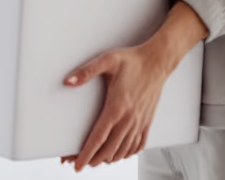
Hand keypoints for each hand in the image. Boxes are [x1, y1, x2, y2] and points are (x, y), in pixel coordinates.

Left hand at [61, 1, 206, 171]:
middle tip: (80, 163)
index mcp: (116, 107)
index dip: (86, 153)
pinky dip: (127, 154)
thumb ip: (86, 71)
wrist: (157, 61)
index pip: (98, 138)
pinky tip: (120, 154)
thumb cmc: (132, 60)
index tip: (77, 164)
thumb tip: (68, 81)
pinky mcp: (147, 121)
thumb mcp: (106, 61)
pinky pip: (138, 145)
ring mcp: (140, 122)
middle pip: (109, 149)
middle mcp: (129, 119)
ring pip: (123, 150)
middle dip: (93, 159)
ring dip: (109, 158)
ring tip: (96, 160)